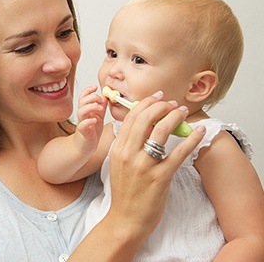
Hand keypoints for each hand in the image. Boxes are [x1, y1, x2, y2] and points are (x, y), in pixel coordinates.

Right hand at [75, 85, 106, 152]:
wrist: (85, 147)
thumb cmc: (91, 132)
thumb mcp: (99, 117)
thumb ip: (101, 107)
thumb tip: (105, 97)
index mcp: (86, 110)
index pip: (83, 97)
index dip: (88, 91)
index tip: (95, 87)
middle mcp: (83, 116)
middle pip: (82, 102)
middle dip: (91, 97)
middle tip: (100, 100)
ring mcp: (82, 124)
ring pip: (81, 112)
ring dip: (90, 107)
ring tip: (99, 108)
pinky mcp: (83, 133)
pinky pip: (82, 126)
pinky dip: (88, 121)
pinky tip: (94, 120)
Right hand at [108, 93, 204, 241]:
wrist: (125, 219)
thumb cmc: (123, 191)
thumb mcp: (117, 163)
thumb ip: (126, 144)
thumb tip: (142, 124)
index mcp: (117, 148)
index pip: (131, 117)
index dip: (146, 103)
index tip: (157, 97)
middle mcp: (129, 154)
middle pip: (146, 119)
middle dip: (161, 105)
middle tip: (172, 103)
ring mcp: (144, 165)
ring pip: (161, 130)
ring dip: (174, 116)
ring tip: (183, 112)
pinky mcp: (160, 177)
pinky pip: (179, 153)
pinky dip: (191, 139)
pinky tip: (199, 131)